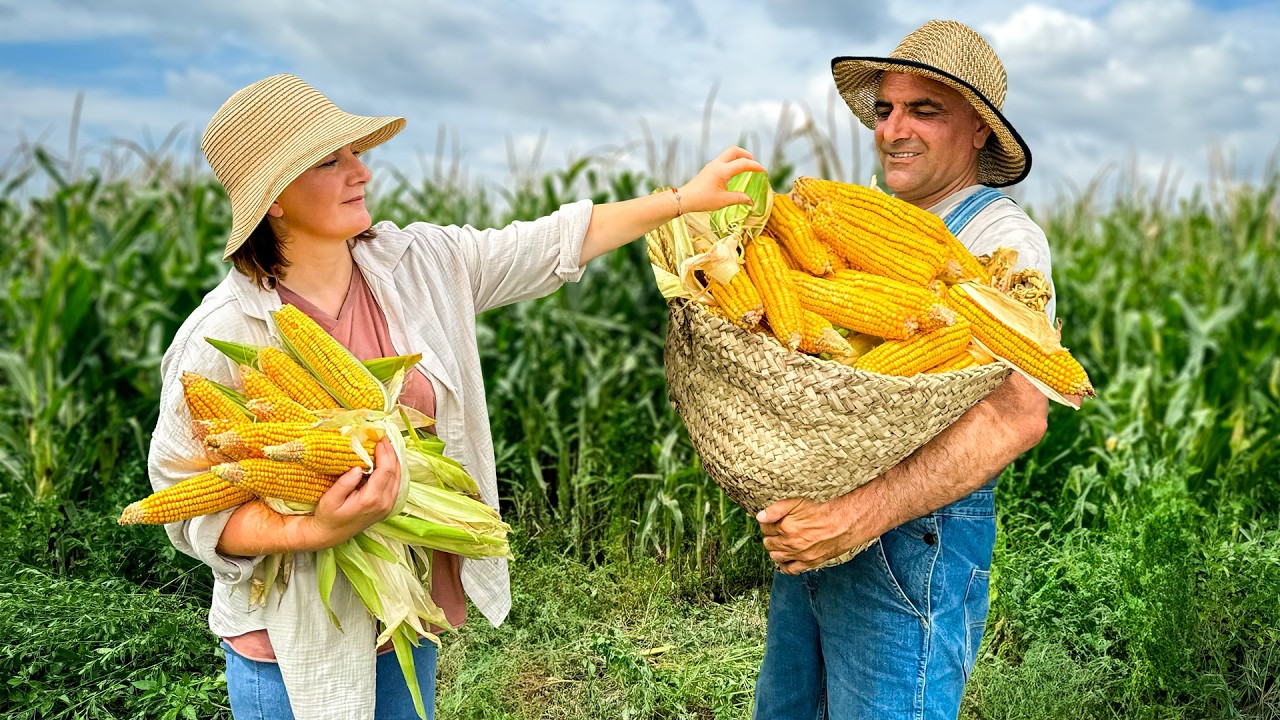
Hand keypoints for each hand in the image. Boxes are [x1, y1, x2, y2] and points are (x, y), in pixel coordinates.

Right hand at [302, 437, 401, 549]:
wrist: (331, 535)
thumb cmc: (328, 516)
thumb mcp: (330, 500)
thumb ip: (344, 484)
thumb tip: (358, 467)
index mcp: (372, 499)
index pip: (386, 471)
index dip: (385, 453)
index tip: (379, 440)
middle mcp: (385, 503)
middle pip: (396, 472)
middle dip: (391, 453)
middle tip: (383, 438)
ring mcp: (388, 505)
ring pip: (398, 478)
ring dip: (393, 460)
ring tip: (385, 446)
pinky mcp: (387, 506)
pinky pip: (396, 484)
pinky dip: (393, 470)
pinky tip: (386, 460)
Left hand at [677, 146, 766, 213]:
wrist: (685, 198)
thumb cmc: (703, 200)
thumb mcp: (723, 201)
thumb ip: (739, 198)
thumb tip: (751, 201)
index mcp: (722, 171)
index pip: (742, 163)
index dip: (755, 166)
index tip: (763, 170)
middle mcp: (717, 164)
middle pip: (734, 150)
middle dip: (746, 154)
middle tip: (753, 162)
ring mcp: (712, 165)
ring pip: (728, 154)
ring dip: (738, 157)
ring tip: (746, 166)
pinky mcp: (709, 169)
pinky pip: (723, 160)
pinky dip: (732, 162)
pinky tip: (734, 172)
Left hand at [756, 493, 876, 574]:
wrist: (842, 524)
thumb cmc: (821, 511)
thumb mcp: (797, 502)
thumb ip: (776, 509)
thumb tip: (760, 516)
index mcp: (785, 527)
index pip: (764, 527)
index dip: (767, 522)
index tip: (773, 521)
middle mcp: (790, 543)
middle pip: (768, 543)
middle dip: (770, 536)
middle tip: (778, 531)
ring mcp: (798, 555)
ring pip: (775, 557)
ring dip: (775, 550)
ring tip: (781, 543)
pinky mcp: (807, 563)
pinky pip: (789, 570)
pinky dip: (784, 566)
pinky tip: (786, 559)